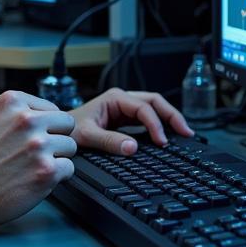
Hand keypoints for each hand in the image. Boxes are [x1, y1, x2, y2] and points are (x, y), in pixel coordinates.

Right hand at [0, 90, 76, 234]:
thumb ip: (15, 115)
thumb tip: (42, 115)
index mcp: (12, 102)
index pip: (51, 108)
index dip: (45, 125)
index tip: (33, 137)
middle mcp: (26, 119)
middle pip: (66, 123)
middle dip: (56, 138)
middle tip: (39, 153)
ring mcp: (38, 145)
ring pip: (70, 146)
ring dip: (57, 158)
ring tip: (35, 167)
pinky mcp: (47, 170)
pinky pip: (70, 168)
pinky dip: (58, 176)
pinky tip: (39, 179)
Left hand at [68, 87, 193, 156]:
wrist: (59, 131)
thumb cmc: (69, 129)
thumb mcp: (87, 135)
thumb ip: (109, 141)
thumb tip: (133, 147)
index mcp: (115, 98)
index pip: (144, 108)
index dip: (156, 124)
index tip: (162, 142)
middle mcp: (122, 100)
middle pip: (155, 102)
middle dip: (172, 115)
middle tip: (187, 132)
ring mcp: (124, 108)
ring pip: (154, 108)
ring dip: (170, 119)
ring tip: (185, 133)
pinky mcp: (125, 118)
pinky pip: (148, 119)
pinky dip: (160, 125)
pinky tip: (169, 136)